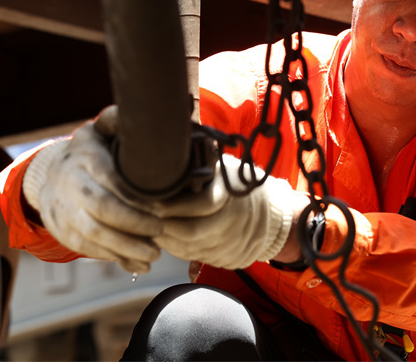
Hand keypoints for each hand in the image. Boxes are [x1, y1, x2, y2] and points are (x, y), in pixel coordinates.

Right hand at [22, 106, 161, 272]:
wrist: (51, 175)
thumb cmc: (90, 152)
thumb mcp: (101, 131)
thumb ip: (117, 121)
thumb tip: (136, 111)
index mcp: (84, 156)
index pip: (109, 178)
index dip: (136, 196)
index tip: (162, 207)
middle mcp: (68, 183)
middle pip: (101, 209)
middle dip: (133, 224)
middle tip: (160, 232)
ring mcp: (61, 210)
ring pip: (93, 235)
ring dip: (126, 247)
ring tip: (154, 253)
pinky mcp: (62, 232)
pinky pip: (88, 250)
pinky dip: (114, 258)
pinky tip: (138, 263)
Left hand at [153, 154, 309, 269]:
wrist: (272, 215)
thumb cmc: (238, 185)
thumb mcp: (224, 167)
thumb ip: (200, 164)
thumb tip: (165, 155)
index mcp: (233, 195)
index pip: (200, 205)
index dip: (172, 206)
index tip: (150, 201)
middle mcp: (236, 223)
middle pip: (191, 233)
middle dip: (162, 227)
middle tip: (142, 219)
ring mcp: (234, 245)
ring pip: (190, 249)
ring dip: (166, 241)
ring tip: (149, 228)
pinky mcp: (230, 260)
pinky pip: (197, 258)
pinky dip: (179, 250)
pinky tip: (167, 239)